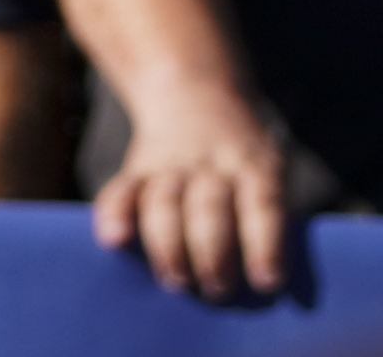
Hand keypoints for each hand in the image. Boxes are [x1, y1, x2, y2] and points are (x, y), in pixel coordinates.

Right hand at [90, 73, 287, 300]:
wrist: (196, 92)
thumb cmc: (243, 160)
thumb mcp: (268, 170)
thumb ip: (265, 217)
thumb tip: (269, 285)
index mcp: (254, 166)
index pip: (262, 205)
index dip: (265, 245)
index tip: (267, 282)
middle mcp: (212, 164)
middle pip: (209, 208)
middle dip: (212, 253)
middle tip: (216, 289)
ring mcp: (170, 165)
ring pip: (164, 204)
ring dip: (168, 246)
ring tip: (176, 279)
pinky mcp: (137, 168)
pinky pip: (121, 191)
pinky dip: (114, 216)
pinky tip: (113, 239)